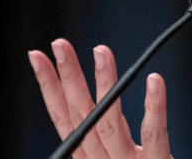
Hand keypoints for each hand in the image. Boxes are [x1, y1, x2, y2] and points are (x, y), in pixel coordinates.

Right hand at [28, 39, 172, 157]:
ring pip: (111, 121)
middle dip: (69, 78)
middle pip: (82, 115)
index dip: (49, 87)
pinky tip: (154, 81)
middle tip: (59, 44)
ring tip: (100, 50)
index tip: (37, 57)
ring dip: (105, 84)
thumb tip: (74, 109)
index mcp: (89, 157)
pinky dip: (154, 107)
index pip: (64, 118)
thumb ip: (93, 142)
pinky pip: (154, 135)